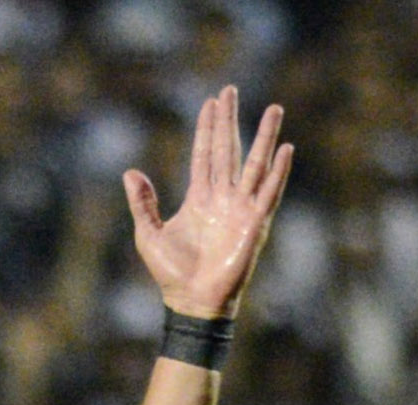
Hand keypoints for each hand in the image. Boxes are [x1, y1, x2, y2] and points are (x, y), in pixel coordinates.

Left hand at [128, 86, 292, 322]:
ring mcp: (241, 209)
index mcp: (200, 198)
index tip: (211, 101)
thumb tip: (130, 172)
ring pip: (255, 163)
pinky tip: (286, 149)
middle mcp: (223, 198)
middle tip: (231, 89)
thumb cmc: (171, 274)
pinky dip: (279, 172)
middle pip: (229, 149)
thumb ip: (143, 203)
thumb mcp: (148, 234)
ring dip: (264, 136)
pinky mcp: (256, 224)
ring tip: (274, 109)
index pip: (205, 153)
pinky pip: (269, 192)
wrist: (192, 302)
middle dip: (230, 119)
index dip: (207, 127)